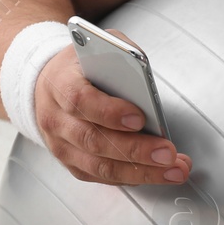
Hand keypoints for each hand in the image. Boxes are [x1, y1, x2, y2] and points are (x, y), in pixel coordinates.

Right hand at [32, 39, 191, 185]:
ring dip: (141, 172)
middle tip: (168, 153)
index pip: (80, 100)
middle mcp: (56, 118)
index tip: (140, 118)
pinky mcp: (71, 162)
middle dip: (136, 150)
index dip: (109, 112)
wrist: (50, 84)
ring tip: (173, 170)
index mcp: (61, 84)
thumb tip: (145, 79)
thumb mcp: (101, 47)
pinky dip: (132, 177)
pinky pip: (102, 176)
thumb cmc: (83, 66)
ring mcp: (61, 145)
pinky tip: (157, 173)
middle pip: (94, 140)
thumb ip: (123, 56)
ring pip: (99, 166)